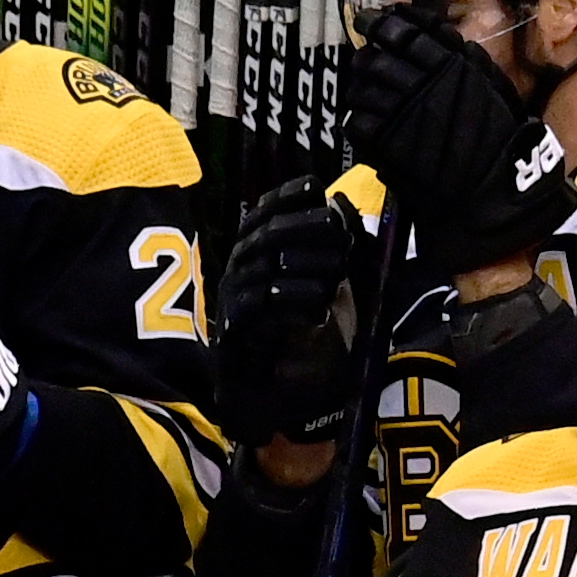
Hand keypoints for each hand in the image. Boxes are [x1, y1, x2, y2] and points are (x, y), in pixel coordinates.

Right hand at [216, 176, 362, 446]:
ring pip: (263, 270)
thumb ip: (328, 253)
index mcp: (252, 254)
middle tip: (335, 225)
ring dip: (304, 266)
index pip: (261, 214)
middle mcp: (237, 271)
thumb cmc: (294, 335)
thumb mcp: (318, 287)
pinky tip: (319, 305)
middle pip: (264, 237)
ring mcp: (233, 301)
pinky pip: (259, 310)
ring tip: (339, 269)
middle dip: (301, 227)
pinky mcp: (235, 333)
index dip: (284, 197)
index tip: (314, 185)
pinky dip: (291, 305)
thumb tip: (343, 210)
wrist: (268, 391)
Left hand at [345, 3, 576, 273]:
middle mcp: (421, 84)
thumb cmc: (503, 146)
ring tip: (365, 94)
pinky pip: (358, 123)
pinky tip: (368, 126)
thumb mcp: (497, 91)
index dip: (386, 23)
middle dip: (367, 56)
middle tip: (367, 60)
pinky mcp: (385, 145)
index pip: (405, 30)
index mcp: (449, 66)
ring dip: (360, 88)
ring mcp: (400, 113)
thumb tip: (443, 36)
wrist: (491, 198)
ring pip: (362, 88)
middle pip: (376, 57)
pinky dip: (360, 121)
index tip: (378, 22)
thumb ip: (469, 62)